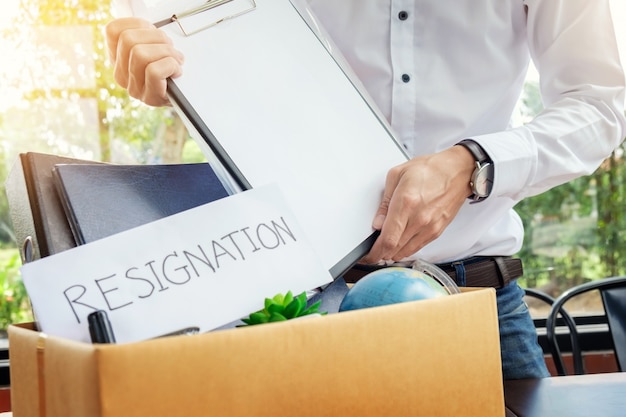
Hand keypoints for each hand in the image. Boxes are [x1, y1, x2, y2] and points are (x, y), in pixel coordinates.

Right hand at [105, 18, 184, 106]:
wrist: (184, 98)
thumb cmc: (170, 71)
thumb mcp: (155, 47)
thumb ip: (146, 36)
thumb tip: (151, 27)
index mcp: (118, 58)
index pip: (113, 30)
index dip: (137, 24)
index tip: (152, 31)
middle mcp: (122, 74)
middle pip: (128, 39)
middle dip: (157, 37)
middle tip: (170, 47)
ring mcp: (134, 88)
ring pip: (140, 54)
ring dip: (167, 52)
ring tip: (176, 59)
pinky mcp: (149, 98)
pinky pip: (154, 71)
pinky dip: (171, 66)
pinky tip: (176, 71)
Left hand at [361, 145, 474, 263]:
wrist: (458, 171)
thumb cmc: (431, 169)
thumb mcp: (397, 175)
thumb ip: (385, 202)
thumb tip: (378, 223)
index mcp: (406, 202)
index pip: (387, 239)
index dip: (374, 252)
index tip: (367, 255)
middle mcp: (419, 218)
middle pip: (394, 249)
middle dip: (379, 254)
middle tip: (371, 252)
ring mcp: (429, 227)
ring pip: (405, 252)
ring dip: (391, 254)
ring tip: (383, 249)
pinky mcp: (437, 231)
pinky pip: (417, 248)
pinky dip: (405, 250)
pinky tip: (398, 245)